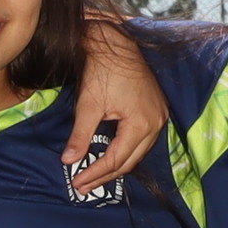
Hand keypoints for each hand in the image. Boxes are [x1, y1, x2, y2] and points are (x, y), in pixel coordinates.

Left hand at [62, 11, 169, 190]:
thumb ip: (80, 136)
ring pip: (138, 152)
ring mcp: (160, 116)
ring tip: (94, 174)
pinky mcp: (157, 109)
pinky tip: (111, 154)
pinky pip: (143, 139)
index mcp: (142, 123)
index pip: (117, 160)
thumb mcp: (88, 106)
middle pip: (130, 161)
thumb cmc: (102, 70)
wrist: (116, 42)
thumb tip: (68, 161)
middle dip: (106, 175)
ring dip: (117, 165)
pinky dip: (127, 149)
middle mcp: (157, 123)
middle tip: (83, 185)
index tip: (77, 183)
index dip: (96, 173)